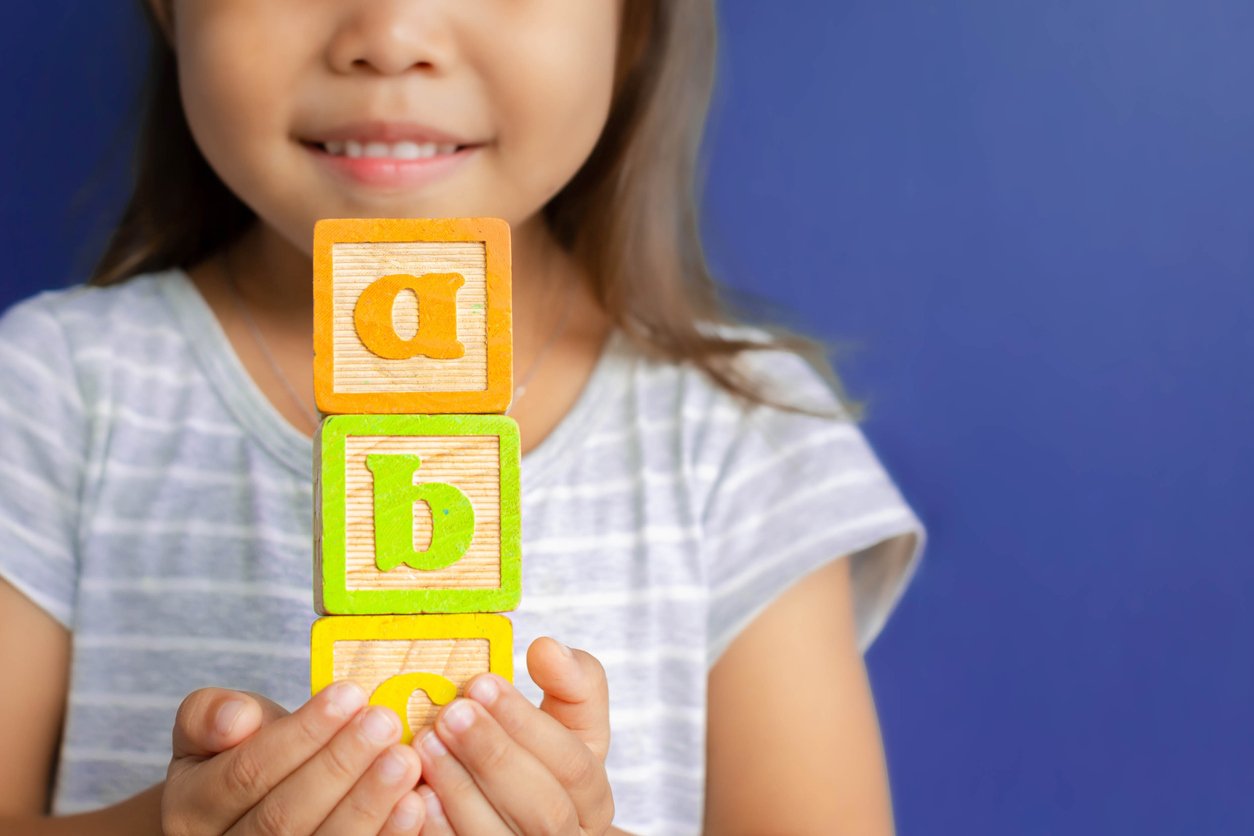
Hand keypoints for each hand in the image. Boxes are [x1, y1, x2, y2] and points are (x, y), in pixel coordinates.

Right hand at [162, 682, 425, 834]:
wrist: (251, 808)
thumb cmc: (241, 753)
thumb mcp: (211, 727)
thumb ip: (211, 716)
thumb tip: (236, 719)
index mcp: (189, 811)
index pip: (245, 774)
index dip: (300, 735)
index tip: (350, 693)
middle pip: (283, 818)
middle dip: (339, 766)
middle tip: (384, 722)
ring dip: (367, 804)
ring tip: (404, 759)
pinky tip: (414, 803)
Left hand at [416, 637, 613, 834]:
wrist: (519, 825)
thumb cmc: (542, 760)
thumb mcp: (570, 720)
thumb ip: (572, 680)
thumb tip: (547, 649)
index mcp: (593, 800)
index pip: (573, 765)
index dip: (528, 724)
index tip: (483, 683)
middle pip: (545, 811)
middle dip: (495, 756)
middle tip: (452, 713)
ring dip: (461, 790)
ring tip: (427, 743)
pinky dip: (439, 830)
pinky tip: (416, 794)